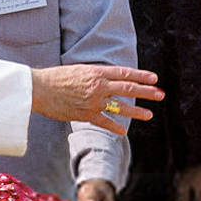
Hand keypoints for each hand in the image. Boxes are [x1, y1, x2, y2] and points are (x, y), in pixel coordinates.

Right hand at [30, 65, 163, 133]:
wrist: (39, 89)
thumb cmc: (55, 78)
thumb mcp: (78, 70)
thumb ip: (94, 75)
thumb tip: (107, 79)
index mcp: (96, 72)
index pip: (124, 73)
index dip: (141, 75)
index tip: (154, 78)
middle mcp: (98, 86)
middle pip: (128, 88)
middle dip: (147, 92)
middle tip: (160, 94)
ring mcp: (93, 101)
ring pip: (121, 106)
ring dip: (137, 111)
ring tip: (149, 114)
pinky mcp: (86, 115)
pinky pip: (105, 122)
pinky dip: (115, 127)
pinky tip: (124, 131)